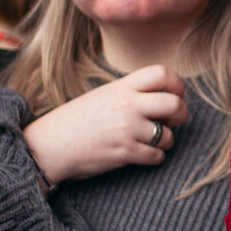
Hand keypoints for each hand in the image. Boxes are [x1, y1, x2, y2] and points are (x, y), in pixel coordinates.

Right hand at [22, 65, 189, 186]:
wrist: (49, 145)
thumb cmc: (77, 120)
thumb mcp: (104, 95)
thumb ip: (132, 92)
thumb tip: (166, 96)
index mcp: (121, 87)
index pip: (162, 73)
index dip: (177, 84)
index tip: (175, 94)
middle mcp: (127, 105)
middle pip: (175, 104)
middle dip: (181, 114)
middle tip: (174, 120)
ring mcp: (127, 129)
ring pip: (168, 136)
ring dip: (165, 141)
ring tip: (151, 140)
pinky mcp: (125, 152)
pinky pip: (157, 156)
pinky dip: (154, 157)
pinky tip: (141, 154)